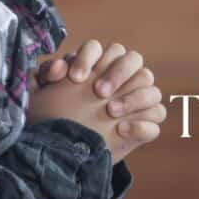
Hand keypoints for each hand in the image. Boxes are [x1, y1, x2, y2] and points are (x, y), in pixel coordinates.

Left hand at [28, 40, 165, 163]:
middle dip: (117, 72)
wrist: (68, 150)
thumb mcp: (42, 97)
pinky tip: (121, 130)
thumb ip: (45, 77)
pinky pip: (156, 116)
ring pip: (150, 86)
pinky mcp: (145, 124)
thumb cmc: (56, 116)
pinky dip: (142, 124)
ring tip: (111, 111)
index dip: (89, 58)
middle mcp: (122, 77)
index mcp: (97, 63)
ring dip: (133, 97)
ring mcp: (137, 99)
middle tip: (99, 92)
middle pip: (133, 59)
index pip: (100, 48)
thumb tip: (58, 68)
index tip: (75, 77)